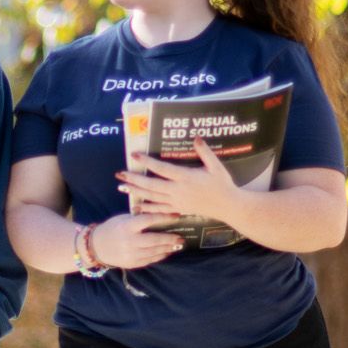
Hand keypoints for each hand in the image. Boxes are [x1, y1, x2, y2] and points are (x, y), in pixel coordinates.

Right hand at [85, 213, 184, 270]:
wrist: (97, 247)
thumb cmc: (112, 228)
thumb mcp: (123, 219)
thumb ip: (139, 218)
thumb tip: (161, 215)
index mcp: (127, 226)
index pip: (149, 220)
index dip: (164, 217)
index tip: (176, 215)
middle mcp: (130, 241)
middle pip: (155, 240)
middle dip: (170, 238)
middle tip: (180, 236)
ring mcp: (132, 254)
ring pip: (155, 251)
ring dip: (168, 247)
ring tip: (178, 244)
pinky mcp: (133, 263)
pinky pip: (151, 259)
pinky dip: (161, 255)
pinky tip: (167, 251)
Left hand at [119, 141, 235, 223]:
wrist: (228, 206)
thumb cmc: (222, 184)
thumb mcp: (216, 166)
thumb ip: (205, 152)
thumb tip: (195, 137)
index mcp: (186, 178)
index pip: (162, 169)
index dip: (147, 162)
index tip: (135, 155)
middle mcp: (178, 190)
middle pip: (151, 185)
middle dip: (134, 179)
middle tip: (120, 174)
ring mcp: (177, 201)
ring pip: (152, 197)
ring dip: (136, 191)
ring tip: (122, 187)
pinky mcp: (178, 209)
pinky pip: (159, 209)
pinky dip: (146, 208)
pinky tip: (136, 206)